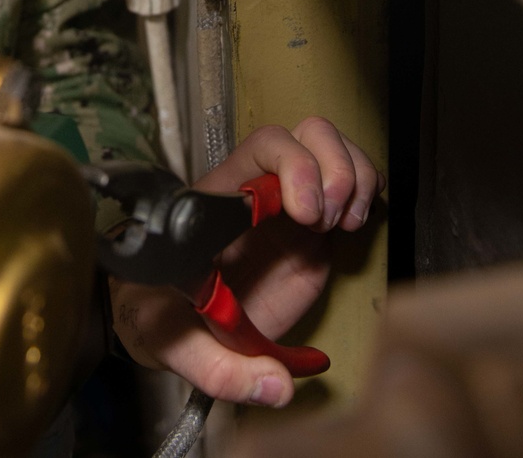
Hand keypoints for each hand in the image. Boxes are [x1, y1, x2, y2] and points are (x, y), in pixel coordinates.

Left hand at [109, 116, 383, 408]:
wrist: (161, 319)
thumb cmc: (158, 317)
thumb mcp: (173, 345)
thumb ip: (220, 370)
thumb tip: (277, 388)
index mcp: (221, 202)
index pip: (263, 148)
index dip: (294, 166)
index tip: (303, 212)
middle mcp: (259, 192)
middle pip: (307, 133)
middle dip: (329, 167)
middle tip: (325, 219)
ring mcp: (289, 206)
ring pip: (331, 146)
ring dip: (350, 174)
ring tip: (342, 221)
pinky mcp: (313, 227)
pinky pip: (347, 182)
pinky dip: (364, 189)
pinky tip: (351, 224)